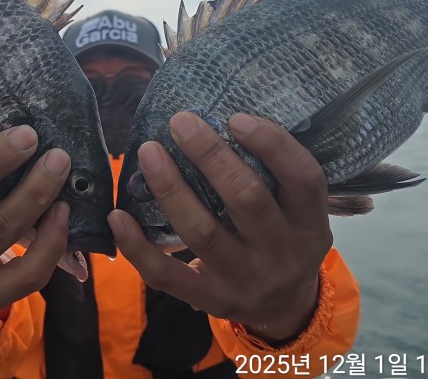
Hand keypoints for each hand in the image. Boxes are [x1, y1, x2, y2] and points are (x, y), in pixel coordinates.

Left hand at [109, 111, 331, 343]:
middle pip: (246, 199)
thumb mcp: (299, 214)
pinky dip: (138, 246)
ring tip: (149, 152)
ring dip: (171, 188)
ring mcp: (244, 279)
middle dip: (210, 156)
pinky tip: (117, 216)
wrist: (285, 310)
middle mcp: (281, 252)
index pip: (303, 179)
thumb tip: (218, 121)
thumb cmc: (284, 240)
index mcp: (310, 224)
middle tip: (179, 121)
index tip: (236, 117)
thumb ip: (272, 177)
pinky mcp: (209, 299)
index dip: (273, 145)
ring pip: (202, 232)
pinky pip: (167, 275)